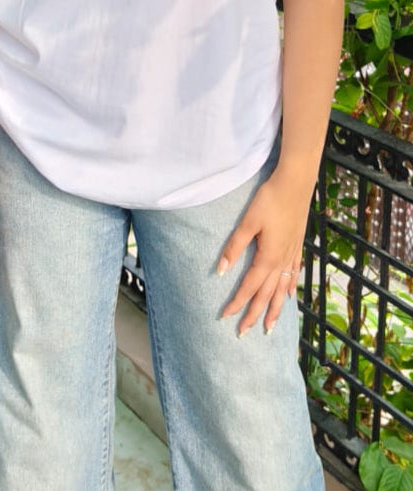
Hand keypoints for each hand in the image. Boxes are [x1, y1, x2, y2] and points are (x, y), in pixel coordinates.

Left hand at [218, 171, 310, 335]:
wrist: (295, 183)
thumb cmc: (269, 200)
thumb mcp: (247, 222)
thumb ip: (234, 247)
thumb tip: (221, 271)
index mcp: (268, 258)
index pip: (249, 287)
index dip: (237, 303)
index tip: (225, 317)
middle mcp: (282, 261)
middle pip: (267, 295)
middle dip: (254, 315)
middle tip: (244, 333)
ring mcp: (292, 254)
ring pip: (283, 290)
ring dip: (275, 309)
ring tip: (269, 327)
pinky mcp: (297, 245)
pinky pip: (294, 274)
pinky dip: (290, 288)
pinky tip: (290, 295)